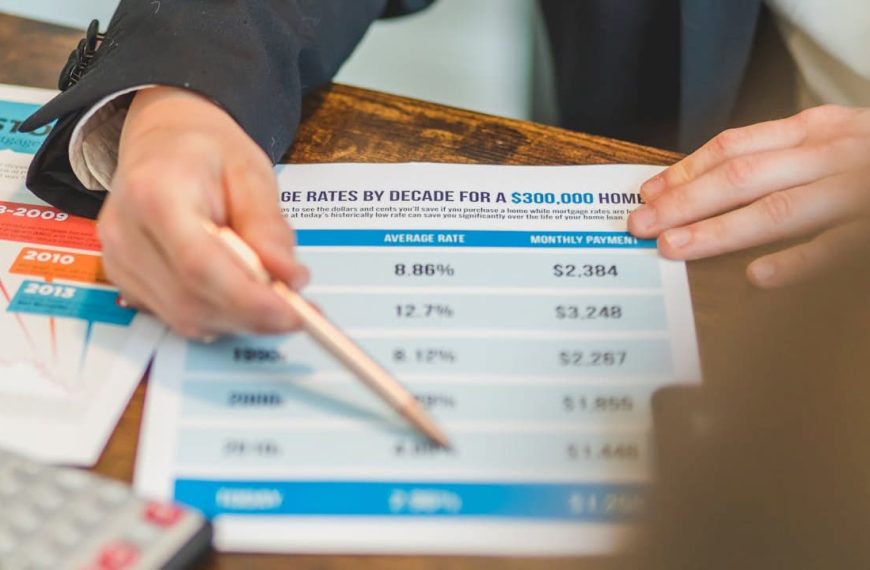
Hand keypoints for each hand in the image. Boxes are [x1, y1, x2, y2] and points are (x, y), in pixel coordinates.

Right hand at [98, 86, 308, 337]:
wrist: (161, 140)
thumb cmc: (204, 151)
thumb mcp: (251, 172)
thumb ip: (268, 226)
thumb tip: (290, 277)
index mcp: (156, 192)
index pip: (199, 264)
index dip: (248, 299)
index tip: (293, 314)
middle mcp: (125, 231)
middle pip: (192, 299)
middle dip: (252, 315)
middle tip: (300, 313)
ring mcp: (119, 260)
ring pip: (186, 317)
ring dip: (239, 320)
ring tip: (278, 302)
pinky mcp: (124, 280)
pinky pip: (177, 316)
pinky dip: (218, 316)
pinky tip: (243, 297)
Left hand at [627, 105, 869, 287]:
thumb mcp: (833, 142)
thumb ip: (782, 158)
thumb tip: (709, 186)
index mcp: (816, 130)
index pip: (734, 147)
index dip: (685, 171)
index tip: (648, 193)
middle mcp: (833, 154)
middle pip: (742, 177)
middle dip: (684, 203)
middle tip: (640, 226)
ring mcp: (861, 190)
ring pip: (779, 209)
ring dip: (720, 231)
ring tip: (675, 248)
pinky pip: (839, 247)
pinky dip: (798, 263)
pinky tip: (759, 278)